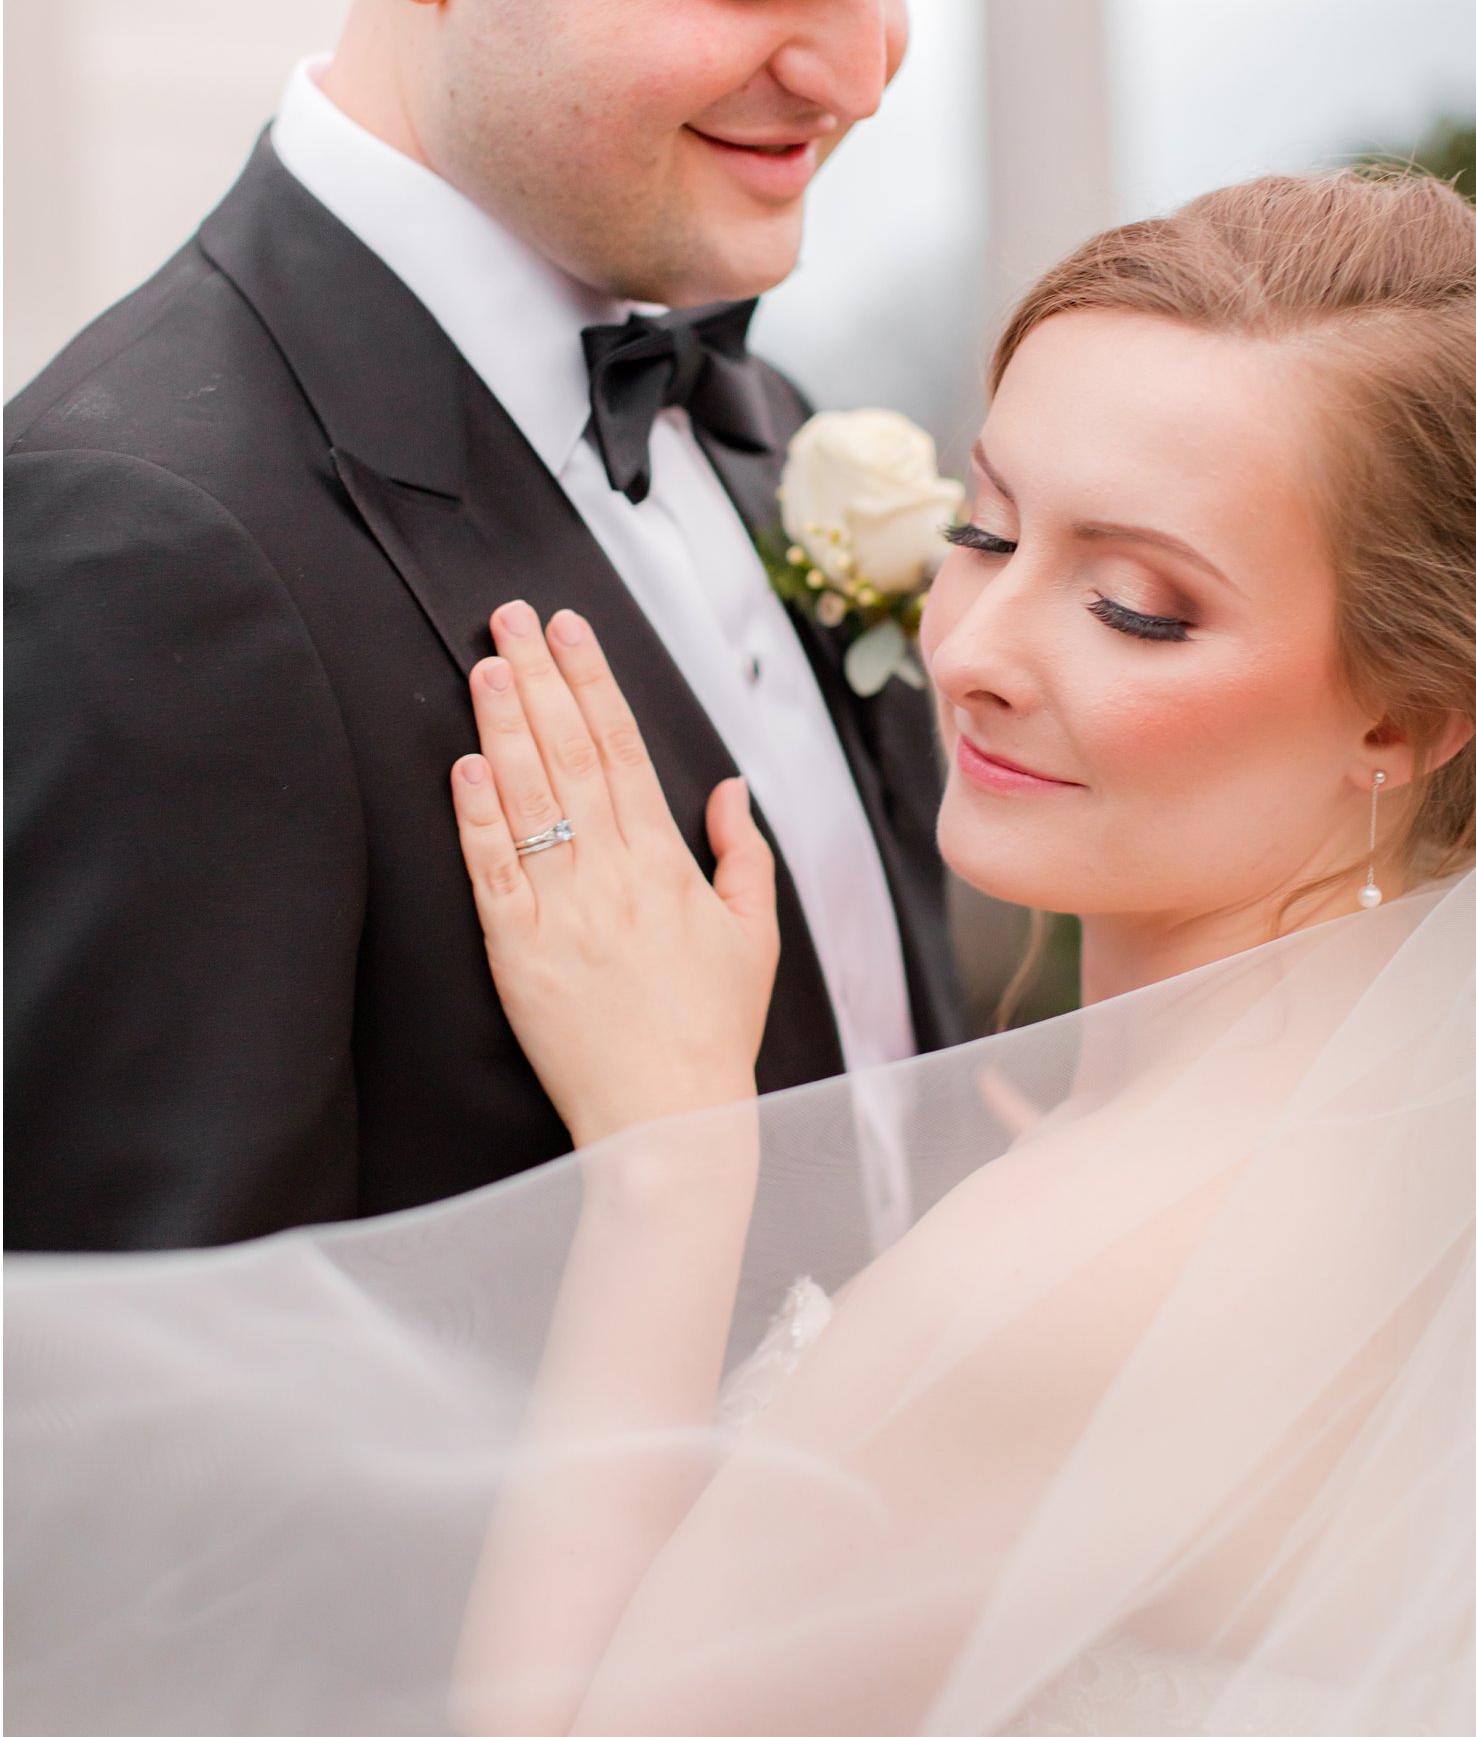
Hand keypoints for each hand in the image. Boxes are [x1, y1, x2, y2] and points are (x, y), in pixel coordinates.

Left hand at [451, 603, 778, 1147]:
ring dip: (502, 725)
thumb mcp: (752, 936)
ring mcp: (561, 911)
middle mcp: (612, 875)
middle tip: (508, 617)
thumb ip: (742, 854)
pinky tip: (463, 766)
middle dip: (536, 677)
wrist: (668, 1119)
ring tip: (483, 665)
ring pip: (529, 798)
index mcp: (666, 864)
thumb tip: (729, 788)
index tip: (569, 629)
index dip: (592, 680)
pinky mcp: (517, 953)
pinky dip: (476, 816)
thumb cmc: (710, 1031)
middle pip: (569, 753)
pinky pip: (493, 871)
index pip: (623, 747)